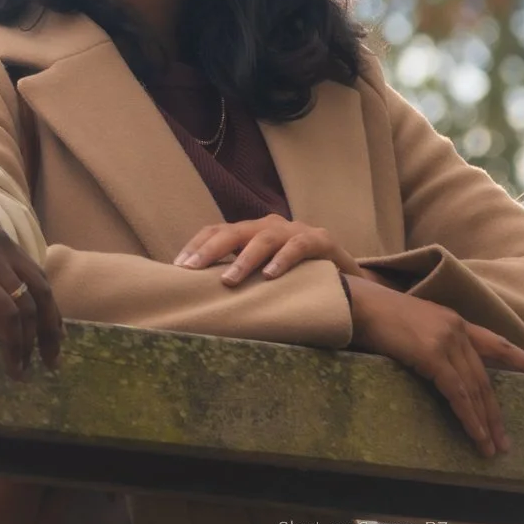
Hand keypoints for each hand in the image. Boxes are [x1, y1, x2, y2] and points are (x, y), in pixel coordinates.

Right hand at [0, 190, 62, 380]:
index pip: (33, 274)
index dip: (45, 306)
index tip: (49, 333)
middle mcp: (0, 244)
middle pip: (41, 290)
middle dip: (51, 327)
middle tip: (52, 358)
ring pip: (28, 306)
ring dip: (32, 343)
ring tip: (27, 370)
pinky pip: (7, 316)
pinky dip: (13, 344)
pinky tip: (12, 366)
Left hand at [175, 216, 364, 284]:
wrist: (346, 282)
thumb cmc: (294, 280)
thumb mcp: (260, 277)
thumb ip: (236, 278)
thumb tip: (195, 297)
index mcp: (251, 232)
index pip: (216, 231)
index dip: (196, 245)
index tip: (177, 266)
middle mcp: (269, 225)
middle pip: (234, 231)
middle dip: (210, 249)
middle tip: (191, 269)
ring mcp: (295, 230)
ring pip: (264, 238)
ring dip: (245, 259)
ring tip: (229, 280)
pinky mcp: (321, 239)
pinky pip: (299, 246)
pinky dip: (283, 259)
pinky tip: (271, 275)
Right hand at [344, 275, 523, 456]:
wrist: (357, 304)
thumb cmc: (375, 317)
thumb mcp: (412, 327)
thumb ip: (429, 344)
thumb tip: (437, 370)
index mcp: (454, 321)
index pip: (497, 344)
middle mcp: (457, 329)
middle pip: (486, 378)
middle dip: (496, 413)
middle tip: (505, 441)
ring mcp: (447, 341)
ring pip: (475, 389)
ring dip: (484, 422)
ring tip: (491, 447)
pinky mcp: (433, 355)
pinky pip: (457, 393)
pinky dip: (468, 416)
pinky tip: (475, 433)